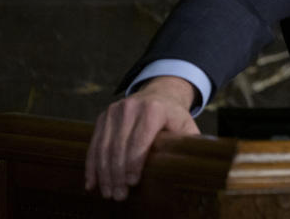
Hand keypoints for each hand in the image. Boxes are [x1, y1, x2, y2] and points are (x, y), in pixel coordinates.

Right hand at [85, 76, 199, 200]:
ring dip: (104, 173)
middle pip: (120, 146)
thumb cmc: (175, 116)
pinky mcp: (103, 116)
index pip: (140, 140)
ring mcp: (115, 110)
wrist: (159, 93)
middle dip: (118, 174)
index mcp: (154, 109)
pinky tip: (92, 183)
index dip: (135, 163)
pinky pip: (94, 143)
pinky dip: (92, 165)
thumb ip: (190, 142)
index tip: (133, 184)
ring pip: (104, 147)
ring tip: (108, 193)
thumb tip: (197, 164)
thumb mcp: (186, 125)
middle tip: (119, 196)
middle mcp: (131, 107)